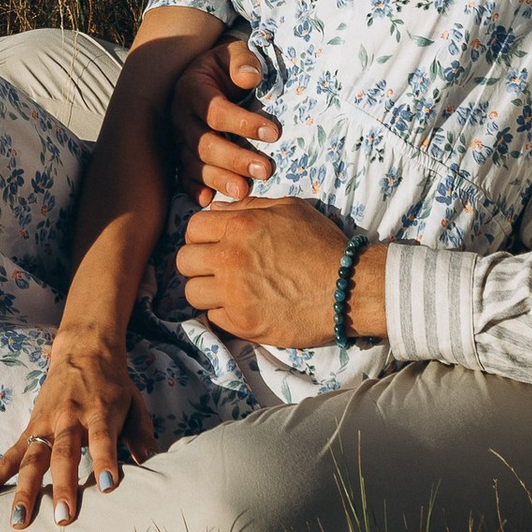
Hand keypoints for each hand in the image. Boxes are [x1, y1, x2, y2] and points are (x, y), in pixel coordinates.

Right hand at [0, 327, 156, 529]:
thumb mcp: (134, 402)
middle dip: (62, 486)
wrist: (84, 349)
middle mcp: (69, 418)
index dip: (104, 461)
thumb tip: (148, 462)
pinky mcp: (31, 428)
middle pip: (63, 453)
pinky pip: (10, 455)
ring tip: (19, 521)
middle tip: (63, 518)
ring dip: (23, 490)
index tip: (108, 487)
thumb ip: (140, 434)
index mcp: (99, 411)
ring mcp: (46, 423)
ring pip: (31, 458)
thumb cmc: (112, 384)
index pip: (103, 438)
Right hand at [169, 38, 278, 202]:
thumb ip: (242, 61)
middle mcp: (181, 115)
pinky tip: (209, 199)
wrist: (207, 73)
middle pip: (204, 143)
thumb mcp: (234, 53)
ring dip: (220, 179)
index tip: (274, 133)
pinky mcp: (181, 153)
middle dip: (235, 159)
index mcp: (192, 88)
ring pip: (194, 163)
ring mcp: (179, 137)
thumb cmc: (226, 66)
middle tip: (265, 170)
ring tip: (245, 191)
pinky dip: (194, 189)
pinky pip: (184, 175)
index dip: (243, 123)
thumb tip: (251, 77)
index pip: (215, 110)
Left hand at [172, 197, 373, 349]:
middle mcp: (230, 258)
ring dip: (206, 290)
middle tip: (216, 268)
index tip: (213, 243)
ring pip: (192, 293)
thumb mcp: (289, 209)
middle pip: (184, 261)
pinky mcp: (243, 323)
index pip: (192, 228)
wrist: (347, 287)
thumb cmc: (322, 244)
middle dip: (197, 263)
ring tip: (226, 290)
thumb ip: (249, 207)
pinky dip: (223, 314)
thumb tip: (216, 210)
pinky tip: (242, 307)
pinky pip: (213, 318)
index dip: (201, 235)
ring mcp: (234, 294)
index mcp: (239, 226)